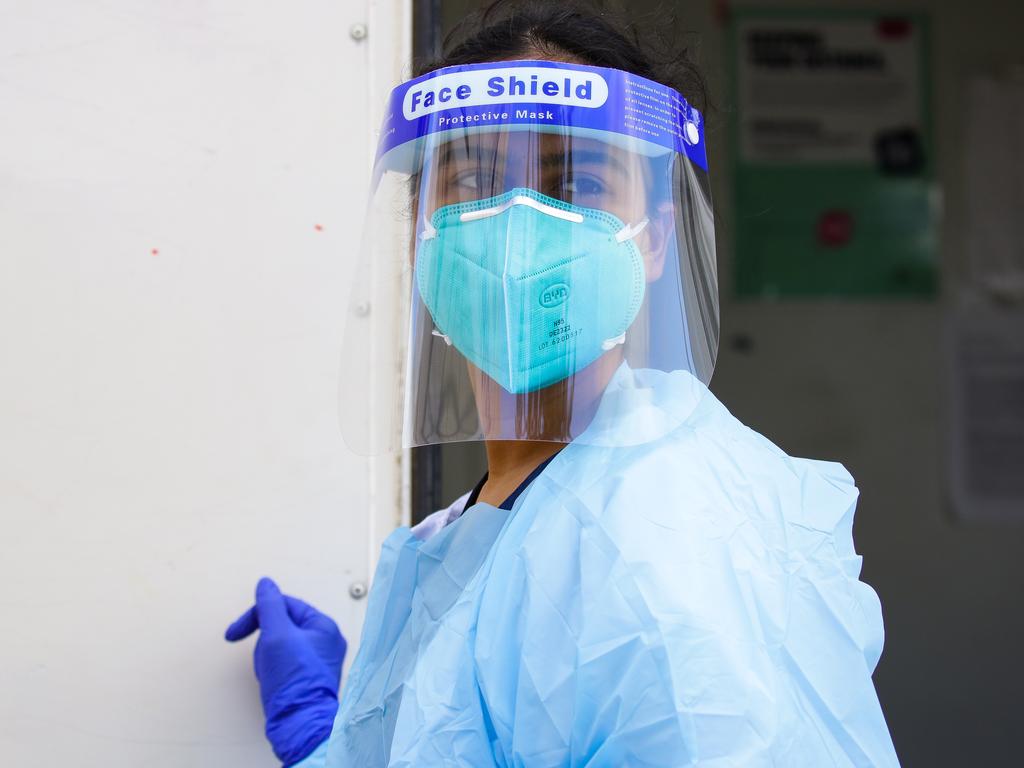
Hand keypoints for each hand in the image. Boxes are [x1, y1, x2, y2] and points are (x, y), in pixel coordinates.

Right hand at [226, 577, 346, 765]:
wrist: (298, 723)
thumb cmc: (294, 682)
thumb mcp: (277, 634)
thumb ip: (269, 605)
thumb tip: (266, 584)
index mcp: (324, 626)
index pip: (284, 605)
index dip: (258, 615)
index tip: (236, 631)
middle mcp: (325, 642)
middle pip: (281, 626)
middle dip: (264, 641)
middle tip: (263, 656)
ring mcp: (317, 661)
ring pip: (279, 646)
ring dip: (266, 657)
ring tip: (270, 673)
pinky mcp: (308, 678)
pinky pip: (283, 664)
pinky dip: (272, 670)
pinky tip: (272, 682)